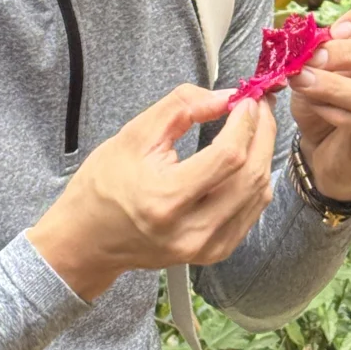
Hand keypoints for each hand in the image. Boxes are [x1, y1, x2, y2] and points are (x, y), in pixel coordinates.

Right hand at [28, 85, 276, 301]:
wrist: (88, 240)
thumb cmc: (103, 186)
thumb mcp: (133, 135)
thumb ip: (180, 108)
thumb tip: (224, 96)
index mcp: (166, 199)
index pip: (228, 157)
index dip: (245, 123)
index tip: (246, 98)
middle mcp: (191, 230)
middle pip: (250, 177)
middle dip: (262, 133)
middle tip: (259, 105)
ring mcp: (205, 247)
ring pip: (257, 195)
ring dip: (263, 155)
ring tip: (256, 125)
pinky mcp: (213, 252)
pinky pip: (250, 213)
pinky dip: (255, 180)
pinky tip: (248, 158)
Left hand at [287, 0, 350, 201]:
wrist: (325, 145)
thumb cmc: (326, 95)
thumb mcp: (320, 65)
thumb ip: (319, 50)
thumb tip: (308, 44)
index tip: (333, 30)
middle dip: (347, 53)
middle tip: (312, 58)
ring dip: (333, 87)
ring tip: (301, 81)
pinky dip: (333, 112)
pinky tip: (314, 107)